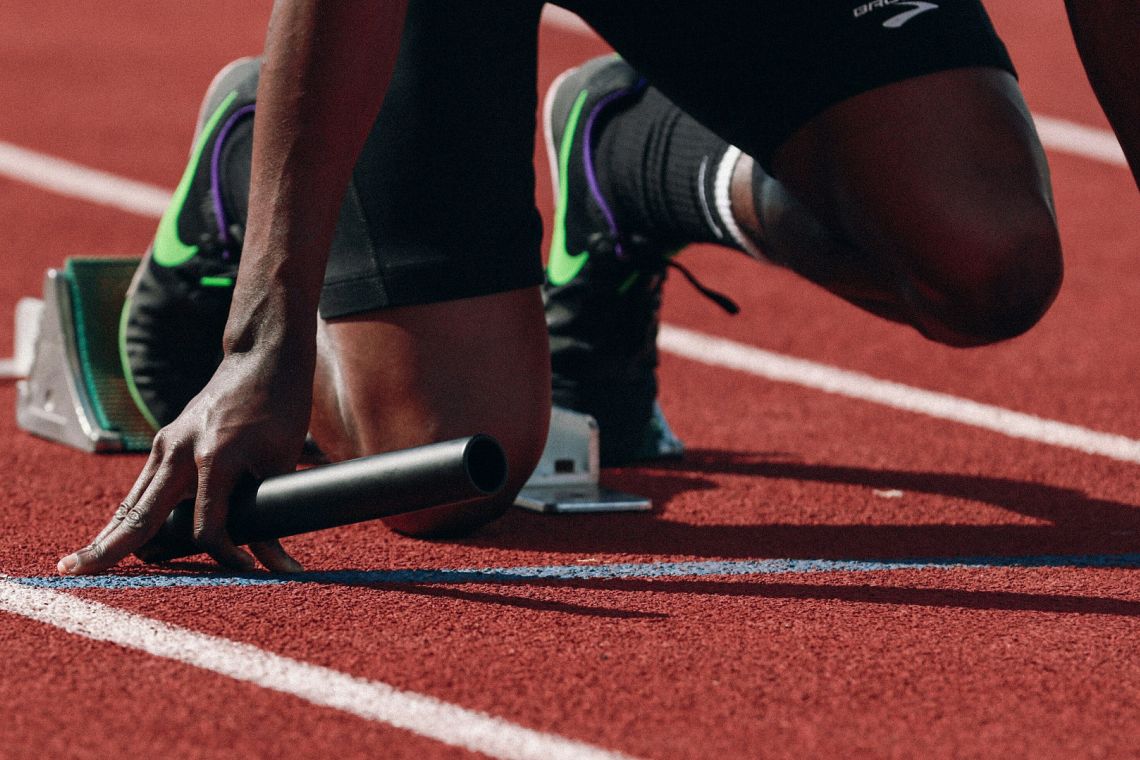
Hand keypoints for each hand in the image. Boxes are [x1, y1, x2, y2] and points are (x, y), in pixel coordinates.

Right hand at [57, 348, 311, 574]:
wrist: (262, 358)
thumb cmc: (280, 408)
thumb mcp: (282, 461)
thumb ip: (273, 511)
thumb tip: (275, 562)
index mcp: (214, 457)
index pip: (206, 527)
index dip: (228, 556)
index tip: (250, 571)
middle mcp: (180, 450)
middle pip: (139, 514)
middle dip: (109, 548)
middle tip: (72, 573)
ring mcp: (167, 444)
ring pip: (133, 501)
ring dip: (111, 534)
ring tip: (81, 564)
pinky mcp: (166, 441)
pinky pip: (143, 486)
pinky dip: (129, 514)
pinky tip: (114, 535)